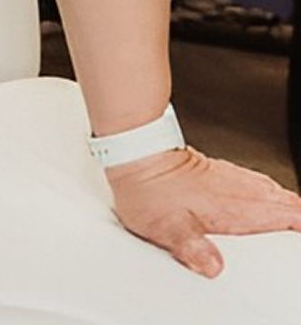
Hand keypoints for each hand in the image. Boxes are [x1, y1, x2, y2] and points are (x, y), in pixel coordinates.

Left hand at [107, 145, 300, 276]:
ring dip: (281, 205)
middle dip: (295, 215)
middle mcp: (239, 188)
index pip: (288, 211)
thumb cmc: (149, 187)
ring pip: (269, 189)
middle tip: (296, 232)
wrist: (134, 152)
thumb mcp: (170, 228)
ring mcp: (229, 177)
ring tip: (288, 222)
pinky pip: (251, 183)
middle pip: (284, 200)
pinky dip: (263, 195)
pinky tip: (254, 206)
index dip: (299, 222)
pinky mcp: (216, 172)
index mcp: (237, 205)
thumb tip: (212, 267)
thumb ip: (194, 249)